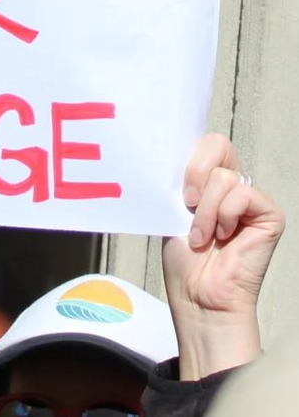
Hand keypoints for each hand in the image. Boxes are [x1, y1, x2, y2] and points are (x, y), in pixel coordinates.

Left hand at [163, 133, 284, 379]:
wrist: (197, 294)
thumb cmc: (182, 258)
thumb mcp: (171, 208)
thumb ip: (178, 179)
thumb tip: (168, 149)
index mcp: (206, 178)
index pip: (202, 141)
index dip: (186, 153)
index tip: (172, 182)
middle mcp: (230, 183)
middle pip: (217, 143)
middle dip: (194, 172)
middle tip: (184, 202)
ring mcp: (250, 198)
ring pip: (223, 176)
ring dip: (203, 210)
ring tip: (199, 235)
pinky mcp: (269, 214)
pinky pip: (242, 193)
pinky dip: (222, 216)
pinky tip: (221, 237)